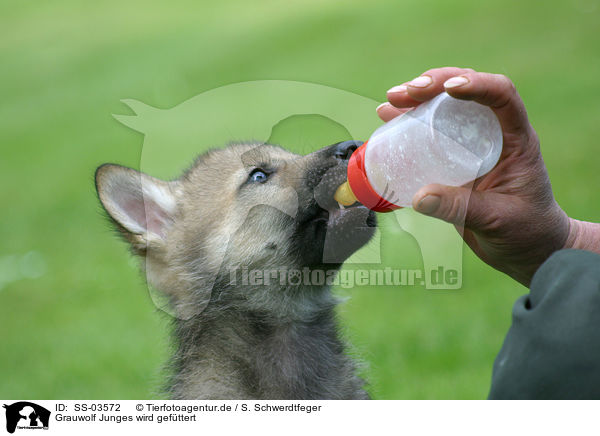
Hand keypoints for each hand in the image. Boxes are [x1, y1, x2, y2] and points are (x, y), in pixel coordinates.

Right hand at [377, 67, 569, 285]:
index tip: (448, 89)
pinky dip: (409, 121)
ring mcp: (471, 145)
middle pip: (466, 94)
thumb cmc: (525, 232)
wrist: (526, 250)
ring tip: (391, 100)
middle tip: (405, 93)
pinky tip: (386, 116)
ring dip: (418, 98)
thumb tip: (420, 197)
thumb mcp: (497, 220)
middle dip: (435, 85)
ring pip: (446, 107)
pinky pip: (430, 132)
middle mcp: (493, 135)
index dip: (477, 84)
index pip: (502, 96)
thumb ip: (460, 209)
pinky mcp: (453, 159)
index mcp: (516, 141)